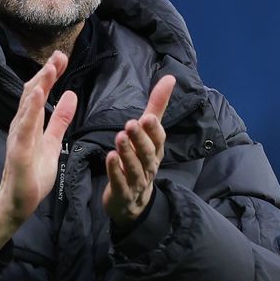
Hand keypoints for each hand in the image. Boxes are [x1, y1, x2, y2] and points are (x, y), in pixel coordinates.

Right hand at [0, 51, 77, 252]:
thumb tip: (70, 95)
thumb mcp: (52, 142)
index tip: (61, 57)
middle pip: (31, 93)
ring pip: (27, 106)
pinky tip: (37, 94)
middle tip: (58, 55)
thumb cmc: (33, 174)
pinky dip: (31, 109)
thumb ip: (59, 120)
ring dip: (39, 85)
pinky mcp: (18, 151)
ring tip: (50, 68)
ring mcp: (18, 137)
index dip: (49, 75)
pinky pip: (25, 127)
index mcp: (30, 123)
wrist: (18, 202)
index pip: (39, 93)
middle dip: (45, 74)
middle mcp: (21, 126)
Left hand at [103, 75, 175, 226]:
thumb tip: (169, 77)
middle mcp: (149, 167)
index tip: (147, 117)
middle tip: (131, 124)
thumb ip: (156, 107)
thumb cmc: (140, 161)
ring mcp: (137, 182)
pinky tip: (110, 158)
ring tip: (119, 138)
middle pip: (147, 153)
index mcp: (156, 152)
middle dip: (140, 139)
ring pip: (135, 168)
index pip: (159, 140)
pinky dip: (116, 172)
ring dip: (127, 153)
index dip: (154, 130)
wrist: (132, 202)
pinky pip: (120, 183)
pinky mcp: (123, 194)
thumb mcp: (148, 134)